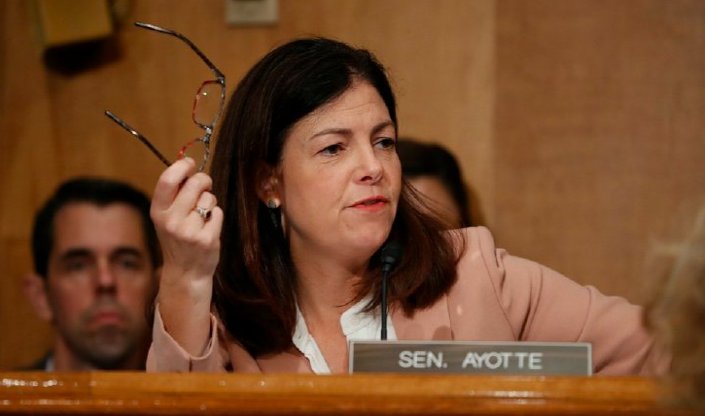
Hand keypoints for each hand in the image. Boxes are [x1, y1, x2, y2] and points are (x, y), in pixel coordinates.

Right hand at [151, 158, 222, 285]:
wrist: (186, 272)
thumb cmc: (178, 238)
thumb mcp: (167, 217)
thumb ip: (174, 194)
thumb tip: (187, 164)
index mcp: (158, 212)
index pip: (168, 179)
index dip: (182, 166)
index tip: (190, 164)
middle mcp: (171, 221)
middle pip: (195, 183)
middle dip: (204, 179)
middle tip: (205, 185)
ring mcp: (189, 231)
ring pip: (209, 198)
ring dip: (210, 201)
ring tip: (202, 215)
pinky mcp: (207, 239)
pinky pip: (218, 212)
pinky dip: (216, 216)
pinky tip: (208, 228)